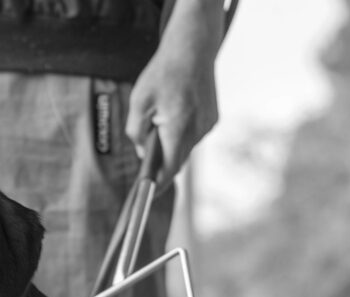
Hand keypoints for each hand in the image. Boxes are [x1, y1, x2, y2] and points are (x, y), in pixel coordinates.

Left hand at [126, 0, 224, 185]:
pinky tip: (174, 115)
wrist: (193, 48)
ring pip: (185, 147)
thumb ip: (136, 132)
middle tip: (145, 160)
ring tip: (160, 123)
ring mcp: (208, 125)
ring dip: (172, 144)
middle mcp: (198, 130)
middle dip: (161, 162)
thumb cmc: (163, 73)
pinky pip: (193, 135)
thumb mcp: (139, 102)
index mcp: (179, 128)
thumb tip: (143, 153)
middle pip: (177, 160)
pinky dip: (182, 133)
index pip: (169, 168)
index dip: (157, 184)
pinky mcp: (213, 118)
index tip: (148, 195)